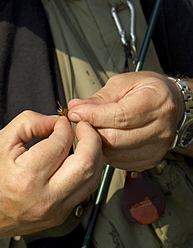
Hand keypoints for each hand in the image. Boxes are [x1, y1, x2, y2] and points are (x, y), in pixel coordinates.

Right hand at [0, 111, 102, 238]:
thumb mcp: (0, 142)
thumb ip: (30, 123)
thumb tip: (54, 120)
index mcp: (26, 176)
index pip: (60, 144)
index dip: (65, 127)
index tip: (61, 122)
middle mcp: (45, 198)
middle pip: (87, 164)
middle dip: (91, 138)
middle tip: (84, 128)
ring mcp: (55, 211)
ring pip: (92, 179)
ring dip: (94, 155)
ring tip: (85, 142)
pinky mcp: (60, 217)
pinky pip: (85, 191)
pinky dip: (88, 172)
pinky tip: (79, 161)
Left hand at [68, 71, 183, 170]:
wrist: (172, 104)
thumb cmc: (147, 90)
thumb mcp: (123, 84)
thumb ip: (99, 98)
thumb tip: (75, 108)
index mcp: (156, 103)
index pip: (119, 116)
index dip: (92, 116)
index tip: (74, 113)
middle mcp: (160, 128)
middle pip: (115, 139)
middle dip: (91, 132)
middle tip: (80, 122)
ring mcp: (157, 148)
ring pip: (115, 154)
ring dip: (97, 144)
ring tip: (93, 130)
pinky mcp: (150, 160)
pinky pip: (120, 163)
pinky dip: (107, 154)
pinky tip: (106, 141)